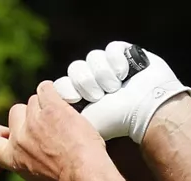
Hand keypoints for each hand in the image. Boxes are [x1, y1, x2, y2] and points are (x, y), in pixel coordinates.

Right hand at [0, 82, 109, 180]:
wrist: (84, 175)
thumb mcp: (39, 178)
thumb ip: (30, 162)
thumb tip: (34, 157)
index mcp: (13, 158)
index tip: (7, 132)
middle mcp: (19, 138)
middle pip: (16, 112)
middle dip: (30, 115)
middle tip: (50, 126)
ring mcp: (34, 121)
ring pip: (34, 100)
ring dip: (47, 105)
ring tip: (65, 120)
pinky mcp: (51, 108)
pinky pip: (46, 88)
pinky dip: (53, 92)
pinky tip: (65, 101)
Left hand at [53, 41, 190, 143]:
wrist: (145, 110)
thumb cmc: (116, 120)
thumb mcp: (84, 122)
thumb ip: (61, 118)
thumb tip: (45, 111)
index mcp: (81, 95)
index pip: (62, 83)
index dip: (67, 88)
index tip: (77, 99)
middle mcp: (93, 79)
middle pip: (75, 68)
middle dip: (87, 83)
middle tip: (99, 96)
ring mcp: (107, 66)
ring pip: (92, 57)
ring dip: (104, 75)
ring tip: (116, 88)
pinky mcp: (123, 54)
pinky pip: (110, 49)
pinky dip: (118, 62)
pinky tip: (126, 74)